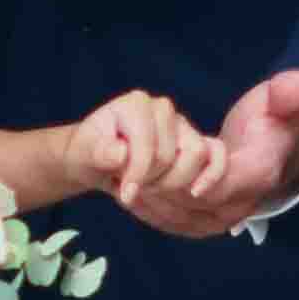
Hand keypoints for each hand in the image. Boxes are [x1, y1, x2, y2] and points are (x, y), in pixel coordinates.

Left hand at [53, 92, 202, 207]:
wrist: (97, 159)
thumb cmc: (90, 153)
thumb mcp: (82, 154)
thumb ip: (98, 152)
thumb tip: (121, 153)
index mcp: (136, 104)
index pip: (148, 145)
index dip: (138, 175)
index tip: (125, 195)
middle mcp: (162, 109)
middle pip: (173, 154)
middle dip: (154, 180)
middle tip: (136, 188)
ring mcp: (182, 124)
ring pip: (197, 155)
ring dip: (175, 182)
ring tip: (153, 188)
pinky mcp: (195, 141)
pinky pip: (216, 155)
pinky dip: (212, 175)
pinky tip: (196, 193)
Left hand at [117, 67, 298, 236]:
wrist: (270, 155)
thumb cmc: (271, 123)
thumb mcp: (282, 103)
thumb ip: (288, 95)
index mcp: (255, 177)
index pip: (215, 185)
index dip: (180, 173)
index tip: (148, 161)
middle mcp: (237, 207)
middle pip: (186, 205)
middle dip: (152, 185)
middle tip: (123, 165)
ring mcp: (219, 220)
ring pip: (174, 217)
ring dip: (144, 198)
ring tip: (119, 177)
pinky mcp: (203, 225)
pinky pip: (170, 224)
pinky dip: (147, 209)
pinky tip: (127, 192)